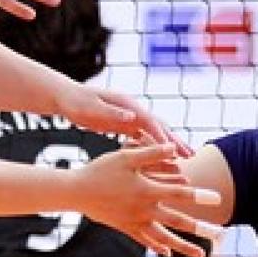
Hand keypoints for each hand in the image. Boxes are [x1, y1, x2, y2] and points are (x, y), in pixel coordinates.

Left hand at [57, 84, 192, 156]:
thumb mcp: (90, 107)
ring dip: (170, 146)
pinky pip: (144, 138)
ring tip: (184, 160)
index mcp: (128, 105)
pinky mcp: (125, 124)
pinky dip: (155, 147)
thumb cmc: (75, 102)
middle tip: (191, 155)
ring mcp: (131, 117)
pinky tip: (162, 159)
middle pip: (159, 127)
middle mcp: (133, 110)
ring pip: (155, 133)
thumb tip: (132, 116)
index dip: (162, 136)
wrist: (66, 96)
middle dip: (175, 142)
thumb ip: (111, 112)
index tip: (173, 151)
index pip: (150, 122)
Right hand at [71, 143, 221, 256]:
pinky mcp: (126, 228)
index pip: (180, 195)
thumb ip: (152, 153)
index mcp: (147, 191)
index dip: (200, 196)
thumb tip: (174, 148)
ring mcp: (135, 222)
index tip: (218, 199)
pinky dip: (158, 246)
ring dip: (185, 246)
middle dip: (201, 228)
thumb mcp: (126, 156)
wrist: (75, 192)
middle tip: (221, 234)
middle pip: (178, 221)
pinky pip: (145, 240)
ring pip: (165, 238)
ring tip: (202, 255)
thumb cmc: (101, 169)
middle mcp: (144, 210)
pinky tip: (169, 252)